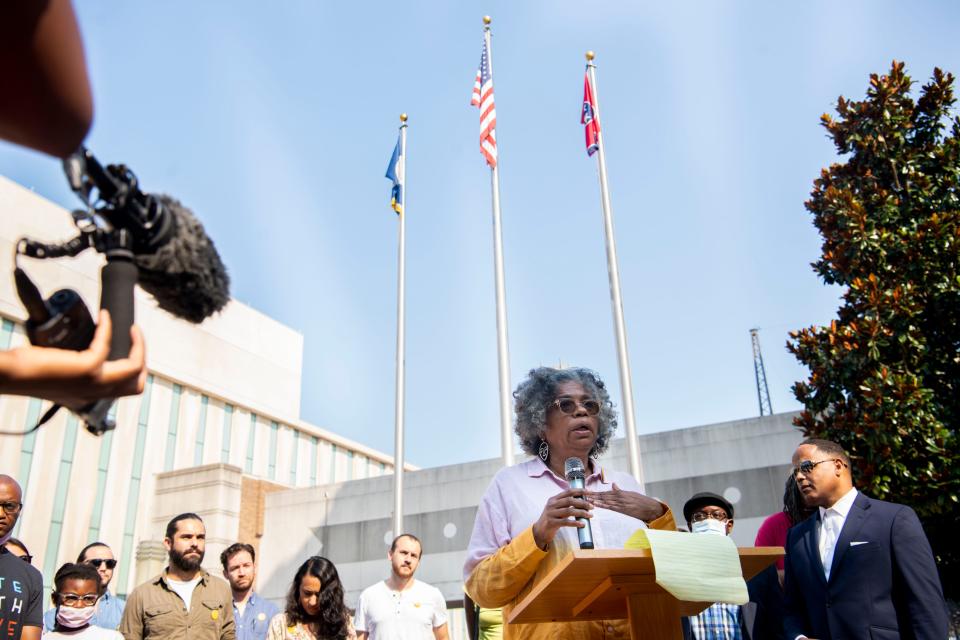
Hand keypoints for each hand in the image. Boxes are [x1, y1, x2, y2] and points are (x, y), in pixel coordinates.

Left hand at [0, 310, 146, 408]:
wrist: (9, 376)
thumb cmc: (24, 374)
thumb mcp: (59, 379)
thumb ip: (77, 375)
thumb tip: (88, 357)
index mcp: (88, 398)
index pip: (125, 389)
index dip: (133, 369)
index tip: (129, 350)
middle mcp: (95, 394)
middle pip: (138, 384)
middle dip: (142, 360)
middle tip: (135, 340)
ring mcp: (94, 382)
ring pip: (135, 368)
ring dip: (139, 346)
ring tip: (132, 331)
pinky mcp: (88, 368)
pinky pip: (107, 344)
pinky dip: (108, 328)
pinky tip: (104, 318)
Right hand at [531, 488, 592, 549]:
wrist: (540, 531)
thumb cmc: (552, 519)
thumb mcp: (557, 509)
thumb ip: (567, 505)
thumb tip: (584, 502)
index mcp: (554, 499)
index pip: (568, 492)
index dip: (580, 491)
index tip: (590, 492)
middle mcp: (552, 504)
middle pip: (570, 500)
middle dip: (583, 503)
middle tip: (592, 506)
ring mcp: (551, 513)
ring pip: (569, 511)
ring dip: (581, 512)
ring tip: (590, 515)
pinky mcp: (551, 523)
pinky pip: (565, 522)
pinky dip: (575, 523)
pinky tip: (582, 524)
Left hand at [585, 483, 664, 521]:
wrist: (650, 507)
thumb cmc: (641, 501)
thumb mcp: (630, 493)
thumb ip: (620, 490)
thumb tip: (613, 484)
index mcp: (620, 493)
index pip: (604, 492)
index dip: (595, 492)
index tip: (586, 491)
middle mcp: (619, 496)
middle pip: (603, 496)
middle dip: (592, 495)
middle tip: (582, 494)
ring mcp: (621, 503)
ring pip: (606, 501)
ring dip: (596, 500)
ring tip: (586, 499)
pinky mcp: (624, 509)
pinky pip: (611, 507)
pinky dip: (603, 505)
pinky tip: (597, 505)